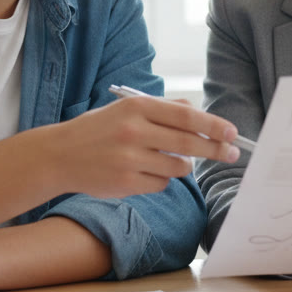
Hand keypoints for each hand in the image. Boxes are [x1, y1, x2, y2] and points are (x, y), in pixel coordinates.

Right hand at [49, 94, 239, 198]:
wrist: (59, 155)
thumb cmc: (99, 130)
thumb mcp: (126, 109)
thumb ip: (163, 109)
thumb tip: (199, 113)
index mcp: (136, 107)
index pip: (186, 117)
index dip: (214, 126)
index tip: (232, 132)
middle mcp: (134, 131)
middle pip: (189, 143)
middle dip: (215, 149)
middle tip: (231, 153)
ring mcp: (129, 159)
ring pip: (178, 167)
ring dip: (182, 166)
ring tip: (166, 160)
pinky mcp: (126, 183)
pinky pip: (161, 184)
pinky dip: (160, 180)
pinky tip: (143, 172)